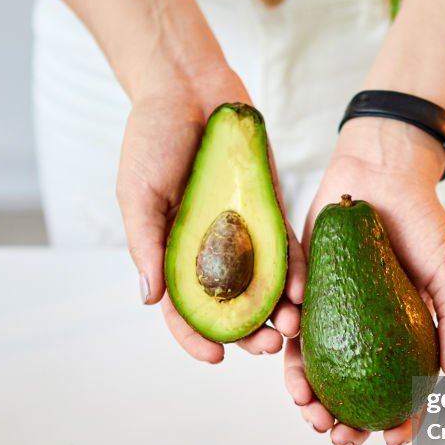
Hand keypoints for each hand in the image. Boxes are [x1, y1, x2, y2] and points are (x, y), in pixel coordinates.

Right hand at [116, 69, 304, 361]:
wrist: (189, 86)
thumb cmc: (153, 136)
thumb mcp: (137, 191)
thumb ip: (144, 243)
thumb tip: (149, 299)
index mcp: (171, 254)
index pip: (184, 310)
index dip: (196, 338)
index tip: (215, 358)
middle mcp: (209, 252)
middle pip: (230, 307)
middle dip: (248, 334)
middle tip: (267, 347)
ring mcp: (242, 234)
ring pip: (263, 288)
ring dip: (278, 312)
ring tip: (292, 328)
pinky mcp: (270, 212)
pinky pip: (287, 250)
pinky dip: (297, 273)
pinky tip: (307, 290)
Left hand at [284, 117, 444, 444]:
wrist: (379, 174)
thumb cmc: (422, 222)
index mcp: (403, 338)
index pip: (401, 393)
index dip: (399, 423)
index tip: (393, 440)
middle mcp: (365, 334)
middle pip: (352, 394)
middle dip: (343, 426)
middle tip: (339, 438)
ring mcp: (332, 318)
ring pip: (316, 372)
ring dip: (309, 399)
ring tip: (308, 409)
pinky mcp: (301, 295)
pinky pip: (288, 331)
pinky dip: (286, 350)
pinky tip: (289, 361)